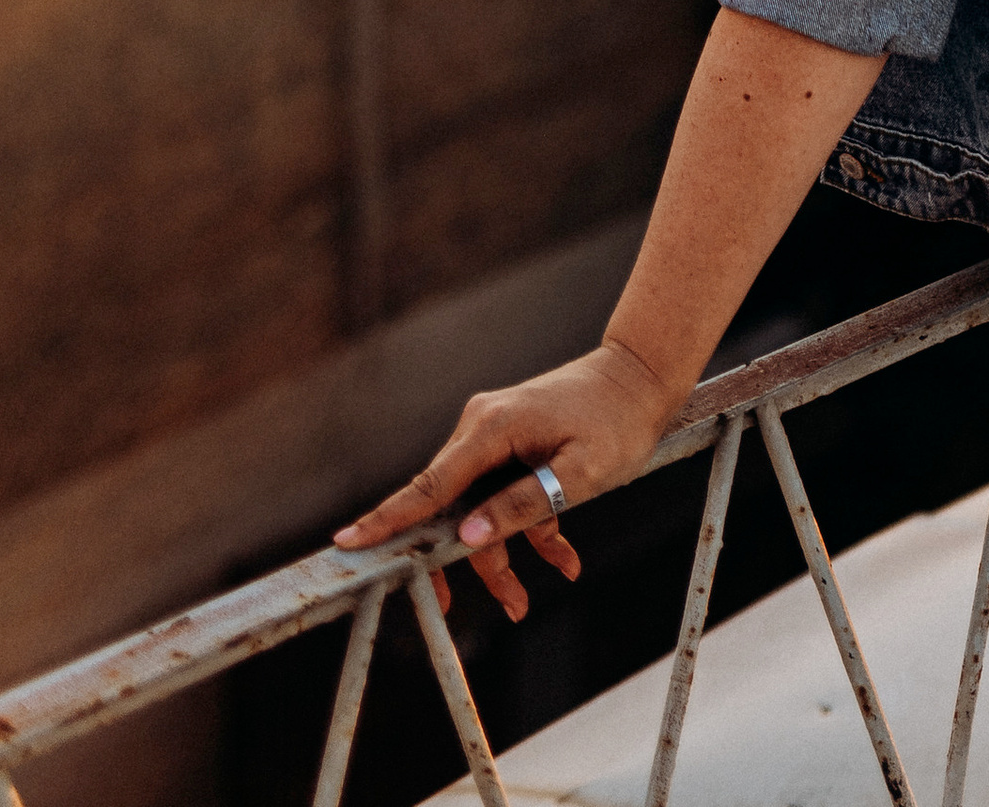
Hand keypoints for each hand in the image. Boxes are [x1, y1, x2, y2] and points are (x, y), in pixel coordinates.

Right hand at [332, 338, 676, 622]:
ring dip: (503, 557)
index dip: (388, 520)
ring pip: (481, 511)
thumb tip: (467, 537)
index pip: (429, 487)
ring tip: (526, 602)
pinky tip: (564, 561)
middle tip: (475, 609)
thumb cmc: (615, 423)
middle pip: (454, 509)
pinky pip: (505, 497)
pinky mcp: (514, 445)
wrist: (642, 378)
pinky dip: (528, 532)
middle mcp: (482, 429)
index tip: (347, 545)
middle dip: (467, 563)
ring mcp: (496, 436)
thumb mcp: (578, 474)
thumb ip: (522, 505)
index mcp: (490, 429)